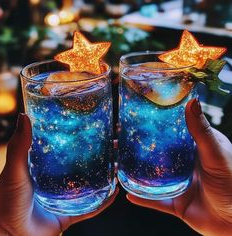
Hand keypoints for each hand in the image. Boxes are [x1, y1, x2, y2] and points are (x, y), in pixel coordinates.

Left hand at [0, 114, 118, 235]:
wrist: (6, 233)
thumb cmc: (5, 200)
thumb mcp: (15, 168)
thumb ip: (20, 145)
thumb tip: (24, 115)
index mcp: (49, 167)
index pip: (70, 150)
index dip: (84, 141)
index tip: (98, 130)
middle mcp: (59, 181)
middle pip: (85, 167)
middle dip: (101, 157)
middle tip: (114, 145)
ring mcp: (66, 198)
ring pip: (91, 186)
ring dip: (106, 177)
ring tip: (117, 165)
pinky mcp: (69, 214)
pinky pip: (90, 209)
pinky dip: (103, 202)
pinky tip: (114, 192)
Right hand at [127, 98, 231, 235]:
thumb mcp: (216, 154)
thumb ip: (202, 131)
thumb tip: (192, 101)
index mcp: (193, 149)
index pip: (170, 132)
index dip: (154, 125)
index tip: (136, 117)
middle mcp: (183, 164)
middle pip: (156, 153)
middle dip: (138, 146)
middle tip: (119, 138)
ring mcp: (177, 183)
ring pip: (152, 175)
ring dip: (135, 170)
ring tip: (117, 161)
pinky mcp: (175, 202)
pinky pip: (155, 199)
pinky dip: (142, 197)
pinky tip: (128, 193)